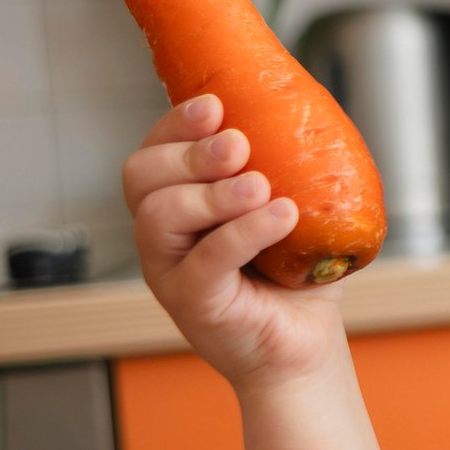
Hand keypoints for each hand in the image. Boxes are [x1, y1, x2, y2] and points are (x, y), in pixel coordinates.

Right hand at [123, 94, 348, 389]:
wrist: (307, 344)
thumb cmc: (297, 275)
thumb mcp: (294, 206)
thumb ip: (288, 164)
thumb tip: (306, 108)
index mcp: (179, 203)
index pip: (154, 152)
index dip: (176, 124)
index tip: (215, 106)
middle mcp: (162, 236)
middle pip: (143, 177)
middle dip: (190, 152)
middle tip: (239, 145)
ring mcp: (170, 272)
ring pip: (160, 216)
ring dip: (213, 193)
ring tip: (260, 186)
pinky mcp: (192, 304)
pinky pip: (204, 261)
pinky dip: (244, 232)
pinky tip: (282, 215)